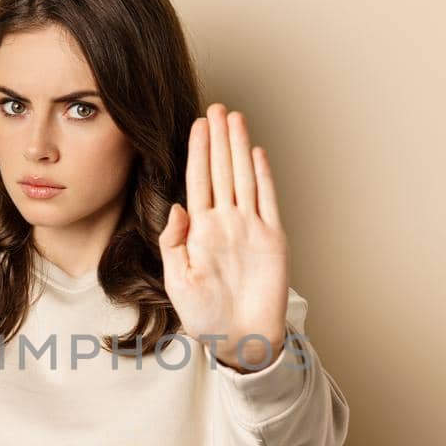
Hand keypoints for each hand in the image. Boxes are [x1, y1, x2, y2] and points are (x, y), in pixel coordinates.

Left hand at [158, 104, 290, 371]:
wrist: (239, 339)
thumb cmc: (205, 315)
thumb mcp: (177, 280)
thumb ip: (173, 243)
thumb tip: (177, 206)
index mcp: (200, 231)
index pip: (198, 181)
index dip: (197, 152)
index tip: (196, 125)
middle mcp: (225, 223)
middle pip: (221, 171)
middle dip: (218, 139)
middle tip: (216, 107)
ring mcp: (250, 228)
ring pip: (243, 178)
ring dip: (238, 148)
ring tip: (235, 118)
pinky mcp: (273, 239)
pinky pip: (268, 202)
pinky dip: (263, 177)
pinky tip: (256, 154)